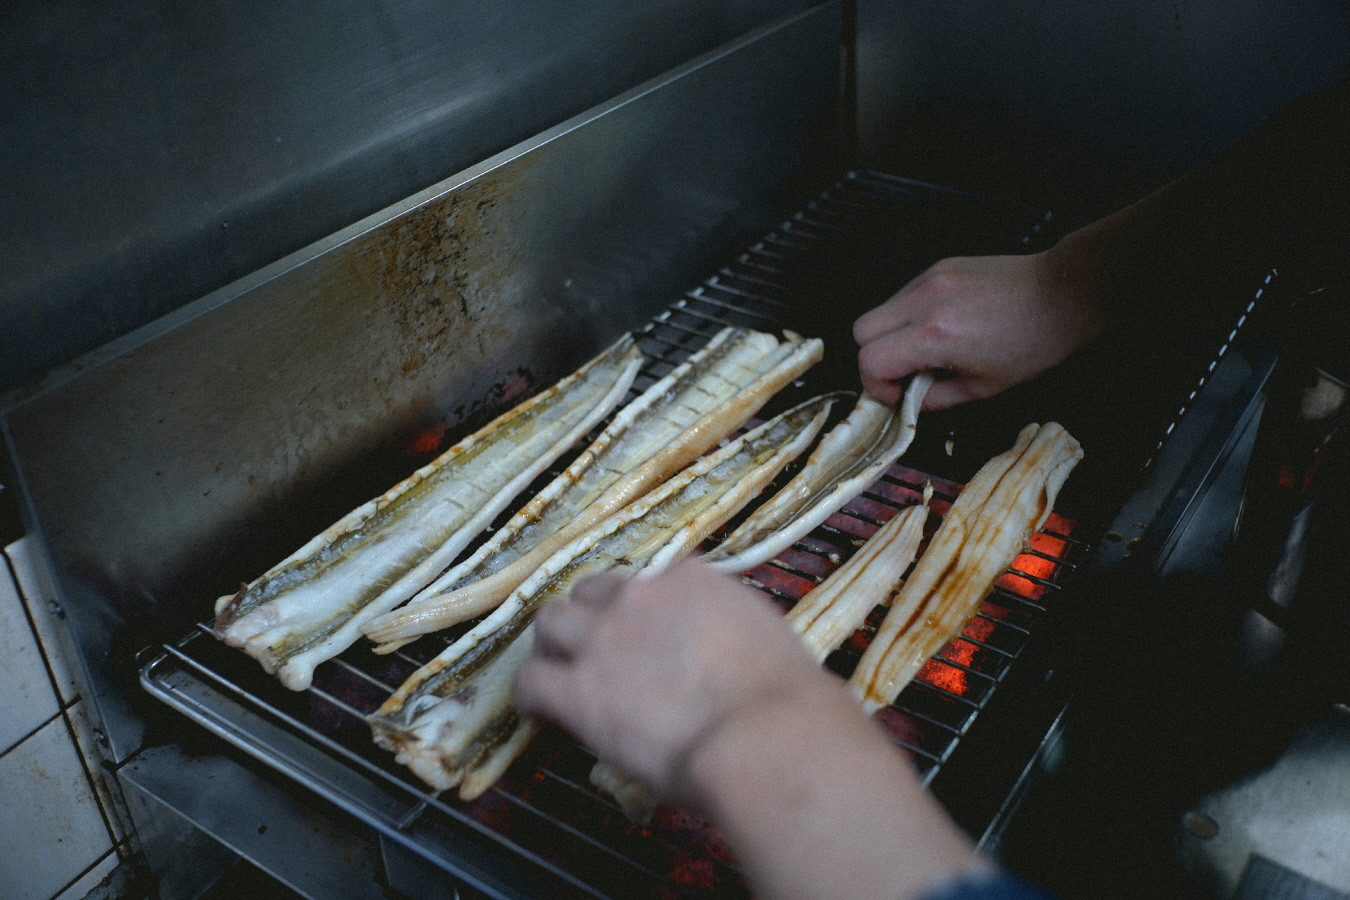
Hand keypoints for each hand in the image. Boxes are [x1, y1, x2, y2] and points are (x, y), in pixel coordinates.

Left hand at [513, 557, 824, 803]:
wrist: (764, 736)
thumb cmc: (785, 699)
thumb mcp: (767, 638)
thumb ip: (734, 632)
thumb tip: (732, 654)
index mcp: (690, 580)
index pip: (649, 579)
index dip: (643, 610)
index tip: (649, 635)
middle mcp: (640, 596)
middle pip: (591, 592)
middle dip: (590, 619)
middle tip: (598, 652)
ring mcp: (603, 639)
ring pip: (550, 622)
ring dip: (554, 646)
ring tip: (560, 675)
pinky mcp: (577, 691)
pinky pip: (531, 683)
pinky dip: (531, 697)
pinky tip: (540, 714)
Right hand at [853, 250, 1106, 409]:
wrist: (1066, 292)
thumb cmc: (1034, 341)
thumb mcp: (984, 387)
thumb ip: (936, 398)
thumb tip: (910, 401)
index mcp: (933, 335)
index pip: (870, 360)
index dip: (875, 385)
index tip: (897, 395)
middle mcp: (923, 301)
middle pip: (861, 330)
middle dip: (874, 358)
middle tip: (904, 375)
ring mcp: (929, 278)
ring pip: (880, 310)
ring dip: (892, 336)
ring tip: (928, 351)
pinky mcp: (939, 267)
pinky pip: (904, 295)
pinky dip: (909, 317)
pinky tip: (942, 327)